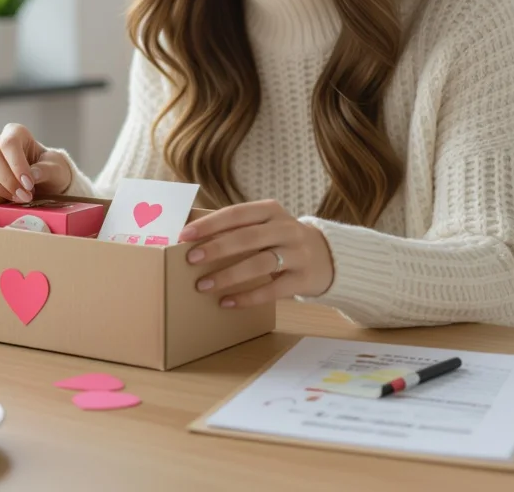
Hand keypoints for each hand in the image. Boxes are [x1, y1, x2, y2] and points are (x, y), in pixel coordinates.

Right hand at [0, 123, 73, 201]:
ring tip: (19, 199)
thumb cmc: (49, 169)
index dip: (17, 164)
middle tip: (26, 197)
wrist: (44, 182)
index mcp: (15, 133)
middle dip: (8, 181)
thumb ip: (47, 169)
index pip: (9, 143)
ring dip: (0, 191)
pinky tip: (4, 201)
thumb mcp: (56, 168)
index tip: (29, 183)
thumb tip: (33, 175)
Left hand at [178, 200, 334, 307]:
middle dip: (216, 248)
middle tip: (191, 259)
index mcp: (271, 211)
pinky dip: (248, 297)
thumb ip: (238, 229)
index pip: (236, 214)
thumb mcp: (265, 226)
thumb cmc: (281, 240)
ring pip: (260, 263)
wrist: (329, 257)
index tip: (185, 235)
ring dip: (229, 275)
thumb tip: (193, 240)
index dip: (210, 224)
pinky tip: (227, 302)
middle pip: (247, 237)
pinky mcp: (304, 279)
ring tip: (203, 285)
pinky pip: (273, 289)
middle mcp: (286, 229)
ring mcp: (298, 254)